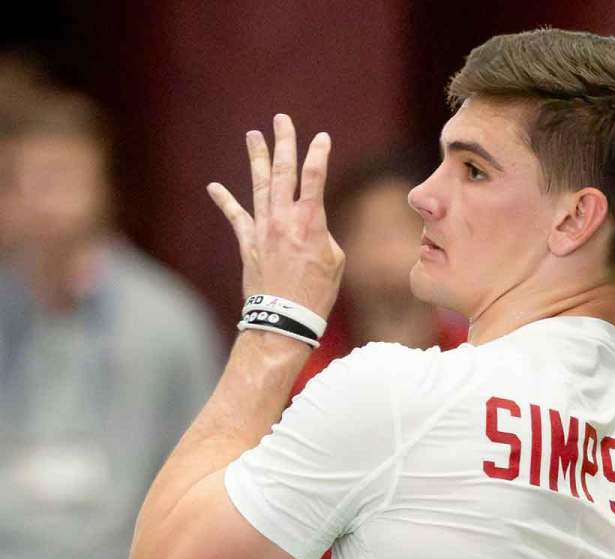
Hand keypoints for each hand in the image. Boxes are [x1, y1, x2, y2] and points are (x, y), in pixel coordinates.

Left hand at [206, 114, 343, 317]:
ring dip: (257, 158)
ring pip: (259, 185)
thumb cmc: (317, 292)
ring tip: (253, 136)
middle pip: (284, 172)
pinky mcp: (248, 243)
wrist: (285, 317)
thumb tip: (309, 226)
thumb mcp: (334, 260)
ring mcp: (262, 229)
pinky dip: (225, 200)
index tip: (321, 137)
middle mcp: (283, 218)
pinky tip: (214, 186)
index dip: (319, 153)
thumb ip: (322, 234)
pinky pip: (235, 217)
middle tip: (281, 120)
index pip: (315, 177)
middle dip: (284, 143)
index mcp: (310, 221)